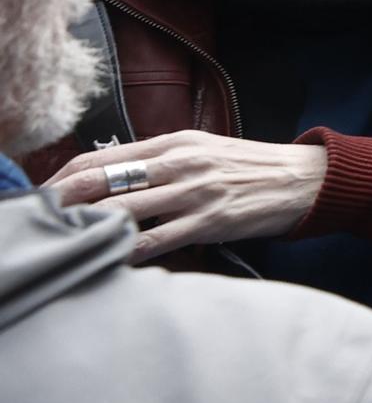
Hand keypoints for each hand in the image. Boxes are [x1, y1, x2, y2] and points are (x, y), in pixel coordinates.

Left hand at [47, 131, 327, 263]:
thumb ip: (161, 160)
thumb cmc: (251, 167)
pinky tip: (113, 260)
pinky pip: (156, 241)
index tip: (42, 195)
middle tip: (38, 221)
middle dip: (62, 203)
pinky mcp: (210, 222)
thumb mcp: (203, 149)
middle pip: (102, 182)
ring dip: (89, 228)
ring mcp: (194, 193)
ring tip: (66, 242)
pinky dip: (129, 252)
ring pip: (123, 211)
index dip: (62, 177)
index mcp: (175, 142)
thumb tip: (115, 177)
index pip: (102, 158)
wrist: (303, 179)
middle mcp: (181, 163)